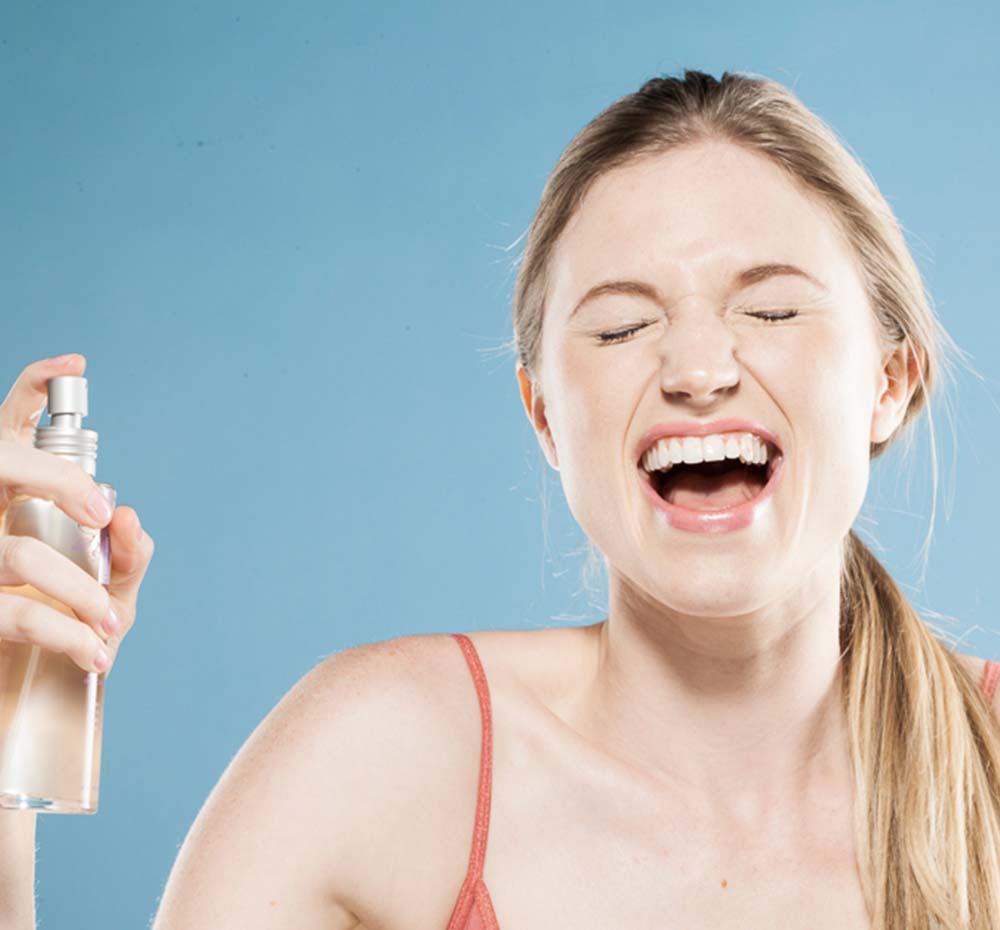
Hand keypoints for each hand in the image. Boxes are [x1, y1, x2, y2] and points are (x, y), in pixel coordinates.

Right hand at [0, 354, 153, 674]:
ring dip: (80, 593)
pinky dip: (67, 634)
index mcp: (10, 498)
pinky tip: (95, 652)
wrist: (26, 697)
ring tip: (110, 626)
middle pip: (1, 463)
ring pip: (19, 554)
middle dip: (59, 482)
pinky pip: (15, 612)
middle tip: (102, 515)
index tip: (77, 366)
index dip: (33, 386)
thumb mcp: (110, 591)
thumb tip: (128, 516)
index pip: (8, 425)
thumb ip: (128, 555)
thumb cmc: (65, 627)